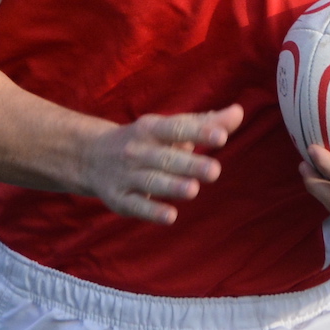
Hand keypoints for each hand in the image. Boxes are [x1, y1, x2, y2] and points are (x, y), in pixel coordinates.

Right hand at [79, 107, 243, 223]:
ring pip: (151, 181)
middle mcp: (138, 151)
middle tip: (214, 171)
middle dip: (190, 165)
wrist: (91, 156)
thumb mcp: (170, 127)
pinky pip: (135, 205)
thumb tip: (238, 112)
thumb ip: (206, 123)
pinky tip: (170, 217)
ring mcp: (127, 175)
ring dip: (171, 186)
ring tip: (193, 190)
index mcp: (152, 129)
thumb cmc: (146, 140)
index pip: (177, 129)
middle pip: (166, 158)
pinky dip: (151, 211)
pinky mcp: (119, 198)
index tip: (222, 136)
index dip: (199, 132)